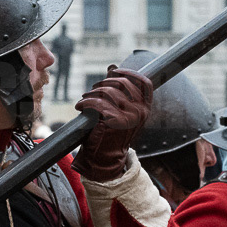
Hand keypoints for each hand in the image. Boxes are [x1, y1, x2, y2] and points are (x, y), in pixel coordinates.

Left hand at [72, 67, 153, 181]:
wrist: (106, 159)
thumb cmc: (112, 134)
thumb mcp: (122, 112)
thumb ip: (120, 91)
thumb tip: (112, 67)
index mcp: (145, 108)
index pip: (144, 82)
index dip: (128, 73)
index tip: (114, 72)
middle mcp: (140, 111)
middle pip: (122, 83)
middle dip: (104, 82)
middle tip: (93, 89)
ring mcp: (129, 117)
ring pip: (108, 92)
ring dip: (92, 92)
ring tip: (85, 99)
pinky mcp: (114, 122)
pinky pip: (98, 103)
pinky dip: (86, 102)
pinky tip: (81, 106)